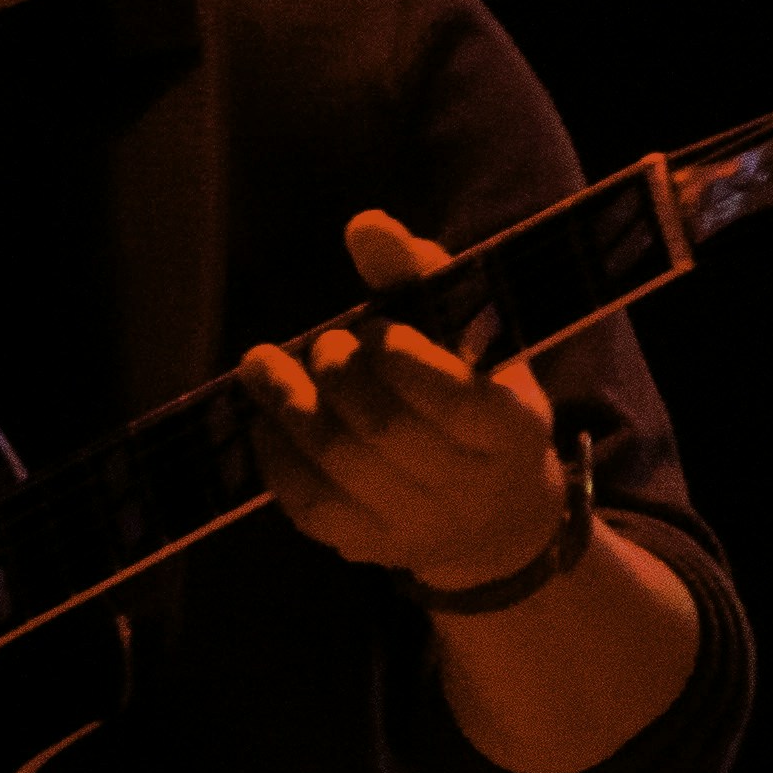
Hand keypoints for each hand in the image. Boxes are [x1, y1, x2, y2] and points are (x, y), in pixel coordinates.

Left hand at [242, 207, 571, 592]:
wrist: (495, 516)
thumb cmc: (476, 394)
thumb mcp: (470, 334)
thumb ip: (420, 276)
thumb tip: (364, 225)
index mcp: (511, 428)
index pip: (450, 396)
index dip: (397, 358)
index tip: (373, 329)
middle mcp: (470, 487)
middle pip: (383, 429)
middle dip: (337, 376)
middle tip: (324, 345)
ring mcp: (417, 527)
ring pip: (338, 466)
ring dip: (289, 407)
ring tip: (261, 365)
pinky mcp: (368, 548)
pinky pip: (308, 505)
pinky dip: (276, 456)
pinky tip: (265, 419)